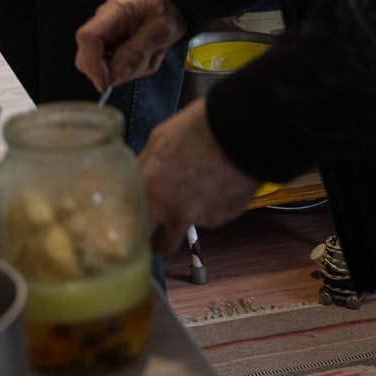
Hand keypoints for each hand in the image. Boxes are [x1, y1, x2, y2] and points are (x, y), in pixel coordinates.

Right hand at [74, 0, 186, 91]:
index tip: (107, 84)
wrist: (167, 1)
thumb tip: (115, 77)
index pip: (88, 38)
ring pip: (102, 68)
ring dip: (129, 70)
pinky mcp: (111, 49)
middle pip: (86, 58)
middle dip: (113, 72)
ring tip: (151, 54)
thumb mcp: (160, 29)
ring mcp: (105, 38)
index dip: (93, 65)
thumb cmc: (163, 9)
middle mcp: (102, 26)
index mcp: (112, 14)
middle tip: (143, 62)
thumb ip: (138, 52)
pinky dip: (132, 69)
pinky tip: (146, 55)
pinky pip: (114, 69)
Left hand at [140, 101, 259, 253]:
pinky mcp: (227, 215)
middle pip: (164, 245)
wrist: (239, 131)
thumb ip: (145, 168)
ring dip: (192, 211)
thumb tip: (140, 177)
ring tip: (200, 179)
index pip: (137, 232)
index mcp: (152, 195)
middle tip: (163, 220)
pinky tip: (217, 178)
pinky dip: (215, 202)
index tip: (141, 223)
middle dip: (162, 236)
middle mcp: (176, 214)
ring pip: (192, 225)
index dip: (139, 227)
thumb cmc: (198, 129)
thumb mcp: (158, 140)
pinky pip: (215, 214)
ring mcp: (204, 218)